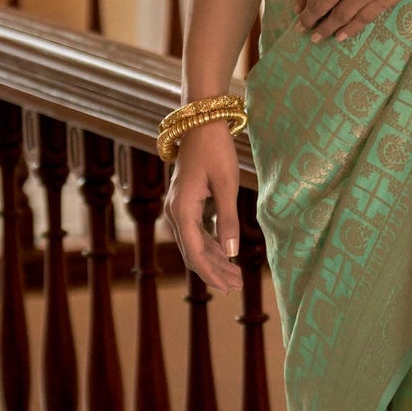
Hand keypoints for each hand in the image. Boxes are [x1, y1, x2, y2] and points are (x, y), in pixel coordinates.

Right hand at [164, 123, 244, 293]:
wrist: (200, 124)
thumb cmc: (215, 151)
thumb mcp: (227, 185)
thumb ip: (228, 219)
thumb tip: (232, 254)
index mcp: (182, 211)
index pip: (195, 253)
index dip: (211, 273)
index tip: (228, 286)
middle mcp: (174, 213)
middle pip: (192, 253)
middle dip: (214, 272)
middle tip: (237, 286)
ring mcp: (177, 209)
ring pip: (194, 244)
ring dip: (213, 261)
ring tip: (234, 276)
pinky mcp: (184, 204)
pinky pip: (195, 232)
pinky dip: (210, 245)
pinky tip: (225, 255)